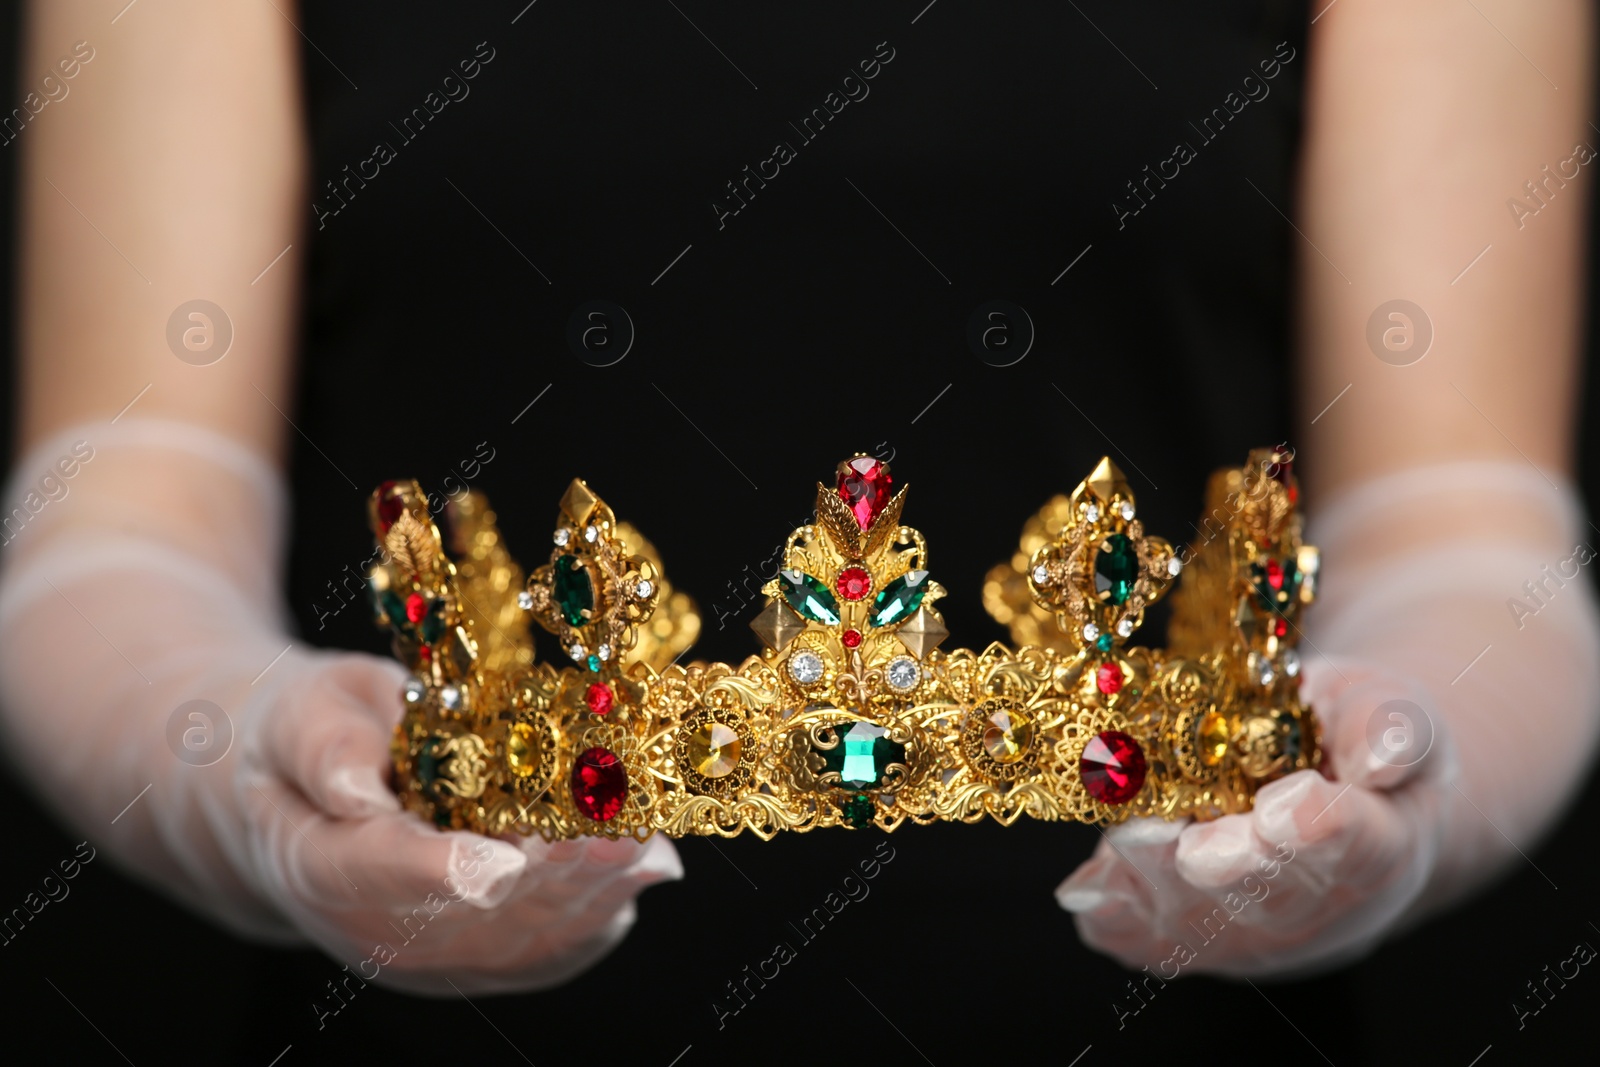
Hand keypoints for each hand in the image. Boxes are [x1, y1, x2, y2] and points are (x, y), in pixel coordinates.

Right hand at [232, 648, 682, 995]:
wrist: (307, 803)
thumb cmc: (310, 742)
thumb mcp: (300, 711)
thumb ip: (327, 745)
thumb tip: (360, 787)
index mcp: (318, 858)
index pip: (379, 872)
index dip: (442, 871)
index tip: (501, 860)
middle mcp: (374, 927)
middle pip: (469, 914)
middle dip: (550, 876)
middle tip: (613, 835)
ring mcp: (428, 954)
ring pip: (518, 938)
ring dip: (589, 895)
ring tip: (647, 847)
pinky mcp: (477, 958)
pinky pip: (543, 950)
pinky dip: (600, 912)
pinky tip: (648, 869)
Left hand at [1056, 657, 1452, 976]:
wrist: (1335, 805)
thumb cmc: (1355, 746)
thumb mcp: (1388, 709)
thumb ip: (1389, 726)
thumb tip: (1382, 755)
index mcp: (1378, 845)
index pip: (1353, 846)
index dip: (1315, 830)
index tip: (1279, 809)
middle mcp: (1312, 907)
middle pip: (1266, 898)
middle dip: (1224, 868)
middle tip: (1190, 842)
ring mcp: (1246, 933)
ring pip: (1197, 922)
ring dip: (1155, 884)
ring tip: (1127, 838)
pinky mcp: (1184, 937)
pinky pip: (1143, 938)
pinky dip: (1113, 913)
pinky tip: (1087, 888)